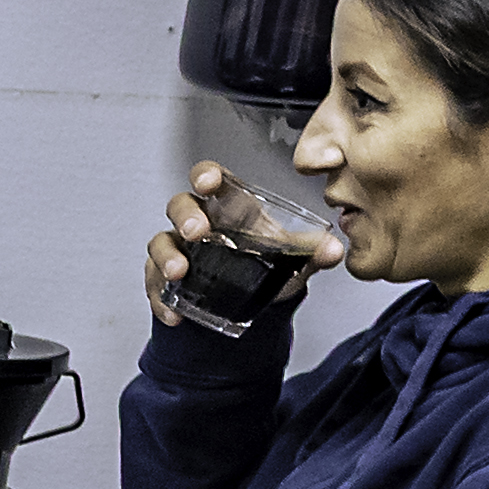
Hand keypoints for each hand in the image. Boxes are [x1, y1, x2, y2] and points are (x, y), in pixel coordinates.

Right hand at [147, 167, 322, 331]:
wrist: (249, 306)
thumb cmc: (262, 266)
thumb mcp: (289, 259)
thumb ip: (312, 253)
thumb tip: (334, 250)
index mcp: (229, 208)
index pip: (212, 180)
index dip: (206, 175)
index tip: (208, 182)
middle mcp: (200, 224)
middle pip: (180, 205)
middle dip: (185, 215)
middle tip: (197, 231)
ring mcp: (179, 251)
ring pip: (160, 242)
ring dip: (167, 256)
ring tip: (179, 273)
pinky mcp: (164, 281)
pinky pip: (154, 285)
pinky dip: (160, 299)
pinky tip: (175, 314)